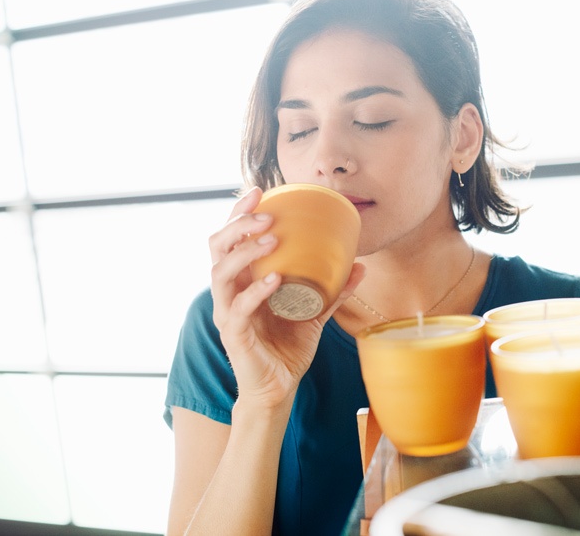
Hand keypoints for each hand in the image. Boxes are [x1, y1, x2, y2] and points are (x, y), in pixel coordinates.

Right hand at [208, 187, 364, 408]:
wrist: (279, 388)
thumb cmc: (289, 346)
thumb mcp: (315, 313)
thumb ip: (334, 290)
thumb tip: (361, 266)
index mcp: (243, 280)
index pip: (231, 237)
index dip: (239, 212)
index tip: (259, 191)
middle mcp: (229, 292)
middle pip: (217, 247)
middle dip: (238, 224)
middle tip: (266, 214)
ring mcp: (227, 312)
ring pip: (220, 273)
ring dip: (244, 251)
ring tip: (271, 238)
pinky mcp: (234, 335)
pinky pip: (239, 308)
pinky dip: (256, 291)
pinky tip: (275, 279)